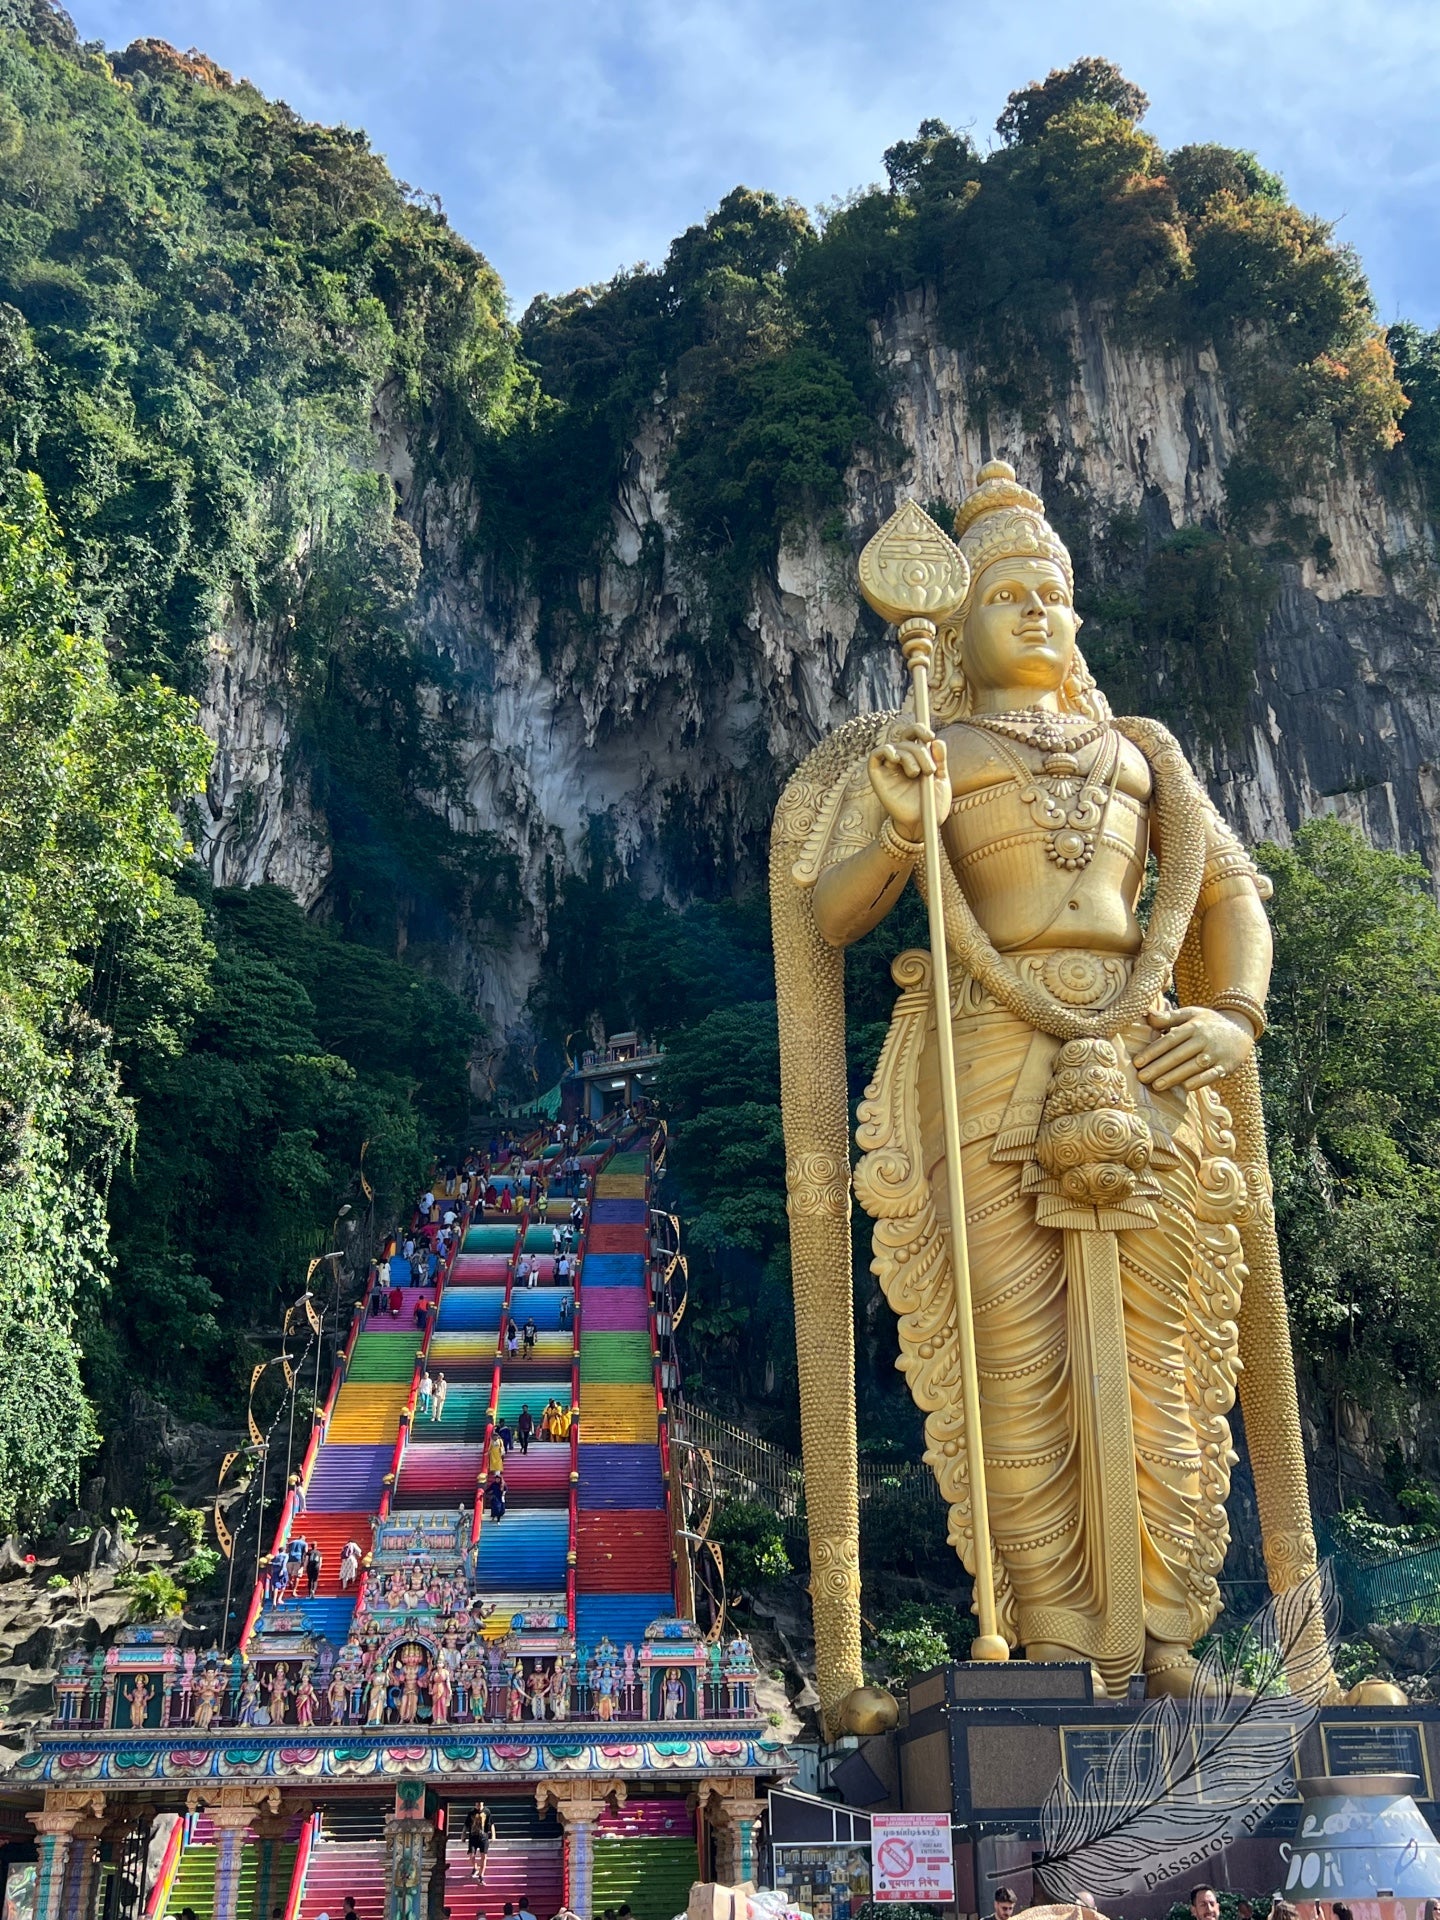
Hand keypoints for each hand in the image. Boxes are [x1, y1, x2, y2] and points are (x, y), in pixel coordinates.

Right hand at [868, 722, 951, 839]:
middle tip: (929, 769)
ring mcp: (889, 768)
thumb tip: (937, 741)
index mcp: (917, 759)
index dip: (919, 729)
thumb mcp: (941, 780)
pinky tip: (896, 760)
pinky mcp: (878, 776)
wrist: (922, 825)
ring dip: (909, 756)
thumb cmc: (932, 805)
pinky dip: (886, 751)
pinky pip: (876, 755)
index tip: (930, 737)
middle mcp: (902, 761)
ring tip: (917, 774)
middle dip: (920, 750)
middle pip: (905, 739)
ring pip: (895, 747)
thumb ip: (940, 760)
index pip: (913, 735)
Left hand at [1133, 1005, 1254, 1093]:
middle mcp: (1204, 1039)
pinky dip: (1201, 1080)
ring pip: (1193, 1066)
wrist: (1242, 1027)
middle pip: (1178, 1055)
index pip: (1169, 1040)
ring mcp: (1216, 1053)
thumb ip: (1169, 1017)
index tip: (1137, 1062)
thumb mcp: (1191, 1014)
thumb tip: (1147, 1015)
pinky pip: (1213, 1074)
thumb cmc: (1209, 1022)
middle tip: (1141, 1078)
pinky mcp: (1227, 1065)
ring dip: (1175, 1076)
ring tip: (1157, 1085)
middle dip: (1159, 1067)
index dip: (1152, 1051)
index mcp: (1193, 1026)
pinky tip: (1186, 1087)